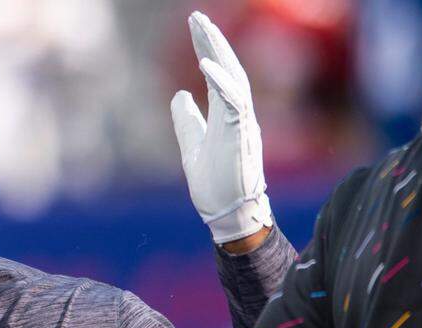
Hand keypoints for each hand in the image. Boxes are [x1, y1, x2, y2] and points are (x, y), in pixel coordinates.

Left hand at [171, 11, 272, 243]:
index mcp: (227, 114)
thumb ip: (187, 121)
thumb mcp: (192, 146)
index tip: (195, 27)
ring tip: (201, 30)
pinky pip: (235, 102)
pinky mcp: (241, 135)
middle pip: (228, 68)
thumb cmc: (215, 185)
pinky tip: (206, 66)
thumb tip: (178, 96)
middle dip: (212, 41)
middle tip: (195, 17)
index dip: (207, 49)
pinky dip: (221, 82)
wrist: (228, 214)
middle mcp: (238, 113)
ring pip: (234, 78)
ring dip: (217, 53)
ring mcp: (242, 123)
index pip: (218, 73)